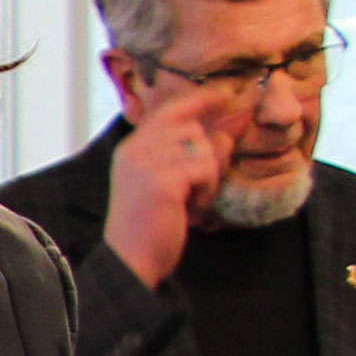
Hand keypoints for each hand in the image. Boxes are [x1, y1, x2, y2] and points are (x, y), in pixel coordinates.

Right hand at [102, 87, 242, 289]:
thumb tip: (224, 135)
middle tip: (202, 185)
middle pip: (190, 126)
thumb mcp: (164, 183)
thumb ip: (183, 157)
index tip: (223, 94)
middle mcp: (135, 150)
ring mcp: (147, 164)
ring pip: (201, 146)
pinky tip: (193, 209)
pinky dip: (207, 190)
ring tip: (194, 200)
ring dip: (208, 175)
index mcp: (131, 149)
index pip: (169, 110)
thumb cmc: (149, 226)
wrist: (130, 261)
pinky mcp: (163, 181)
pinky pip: (204, 169)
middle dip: (207, 152)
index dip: (198, 99)